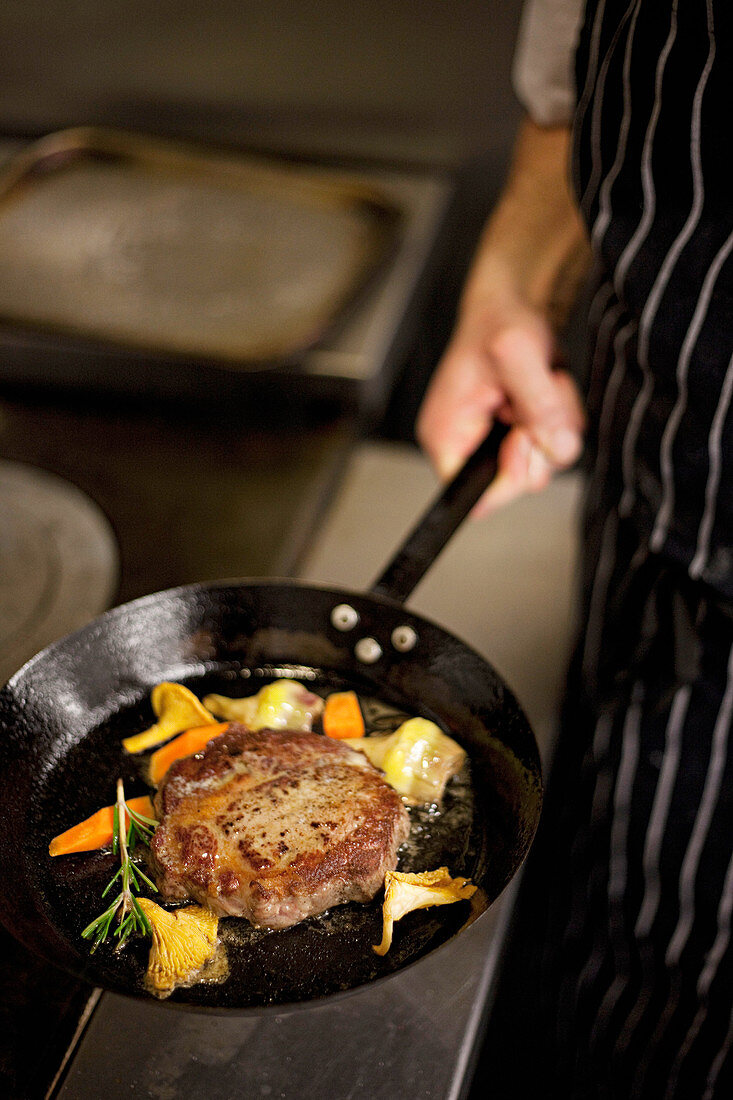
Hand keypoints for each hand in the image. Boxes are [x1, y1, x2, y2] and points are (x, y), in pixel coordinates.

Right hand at [416, 117, 588, 515]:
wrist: (517, 298)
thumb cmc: (500, 319)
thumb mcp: (517, 355)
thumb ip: (538, 406)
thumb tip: (556, 448)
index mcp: (446, 435)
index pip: (473, 496)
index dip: (509, 475)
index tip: (523, 436)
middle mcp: (467, 443)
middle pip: (516, 481)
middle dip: (539, 441)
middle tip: (533, 400)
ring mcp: (494, 439)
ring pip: (542, 462)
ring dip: (554, 423)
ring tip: (540, 384)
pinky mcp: (518, 431)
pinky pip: (552, 445)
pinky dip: (561, 417)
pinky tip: (546, 387)